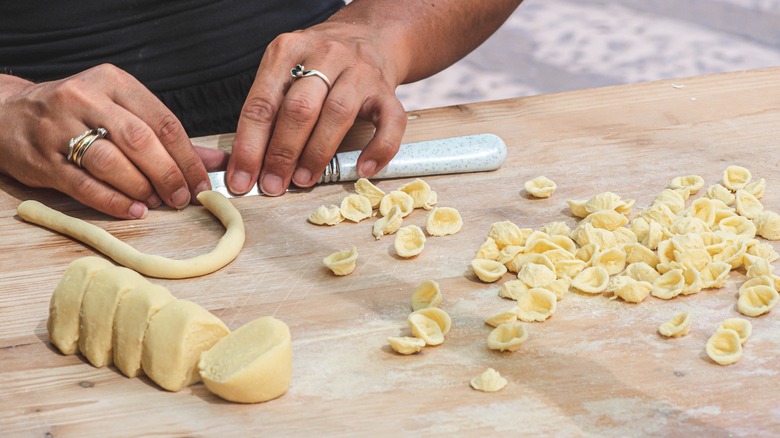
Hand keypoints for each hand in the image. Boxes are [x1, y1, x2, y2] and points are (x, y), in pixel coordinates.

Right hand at [0, 64, 225, 217]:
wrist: (8, 114)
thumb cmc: (78, 115)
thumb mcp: (121, 111)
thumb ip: (169, 137)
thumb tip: (218, 162)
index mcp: (113, 82)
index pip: (162, 121)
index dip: (188, 157)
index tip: (202, 183)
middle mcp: (85, 98)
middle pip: (140, 140)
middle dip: (168, 174)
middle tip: (182, 198)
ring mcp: (59, 127)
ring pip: (111, 161)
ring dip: (141, 188)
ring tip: (157, 203)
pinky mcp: (42, 158)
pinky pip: (84, 185)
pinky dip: (113, 202)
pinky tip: (133, 211)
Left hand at [227, 21, 407, 195]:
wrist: (369, 35)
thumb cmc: (319, 63)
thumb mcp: (286, 70)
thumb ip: (269, 109)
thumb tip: (250, 165)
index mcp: (287, 51)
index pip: (261, 103)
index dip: (249, 147)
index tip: (242, 180)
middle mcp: (324, 55)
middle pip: (299, 108)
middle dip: (282, 153)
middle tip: (273, 185)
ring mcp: (359, 72)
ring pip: (337, 114)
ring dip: (317, 153)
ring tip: (304, 180)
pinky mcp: (387, 90)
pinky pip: (389, 122)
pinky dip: (378, 149)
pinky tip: (363, 169)